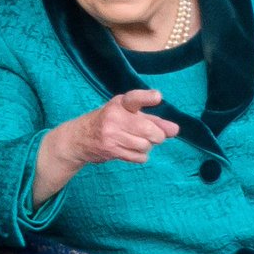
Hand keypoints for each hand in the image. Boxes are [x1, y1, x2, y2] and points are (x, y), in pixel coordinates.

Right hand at [59, 89, 179, 166]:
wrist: (78, 138)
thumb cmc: (108, 122)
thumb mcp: (127, 114)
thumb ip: (153, 120)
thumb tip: (175, 130)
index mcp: (120, 103)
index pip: (135, 99)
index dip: (147, 98)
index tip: (157, 97)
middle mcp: (114, 117)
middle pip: (149, 130)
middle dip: (157, 136)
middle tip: (154, 136)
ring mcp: (111, 134)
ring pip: (145, 145)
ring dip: (146, 146)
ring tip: (136, 141)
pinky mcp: (110, 150)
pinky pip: (139, 157)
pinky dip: (140, 156)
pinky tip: (131, 150)